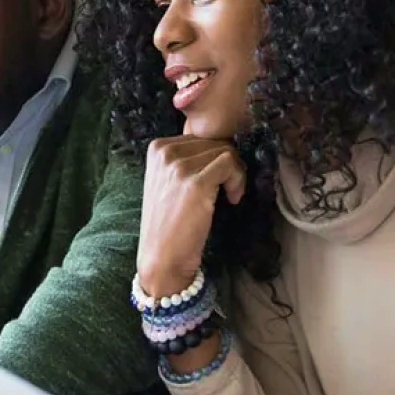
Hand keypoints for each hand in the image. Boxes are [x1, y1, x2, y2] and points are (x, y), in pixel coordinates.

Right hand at [136, 134, 246, 296]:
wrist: (162, 257)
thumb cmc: (170, 222)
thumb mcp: (168, 180)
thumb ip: (186, 159)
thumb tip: (222, 143)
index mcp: (156, 147)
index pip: (201, 137)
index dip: (215, 158)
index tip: (215, 181)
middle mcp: (164, 152)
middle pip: (216, 141)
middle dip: (228, 165)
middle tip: (226, 191)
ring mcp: (178, 166)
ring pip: (226, 151)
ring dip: (235, 174)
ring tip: (228, 196)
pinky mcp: (196, 183)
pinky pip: (230, 164)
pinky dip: (238, 180)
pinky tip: (232, 199)